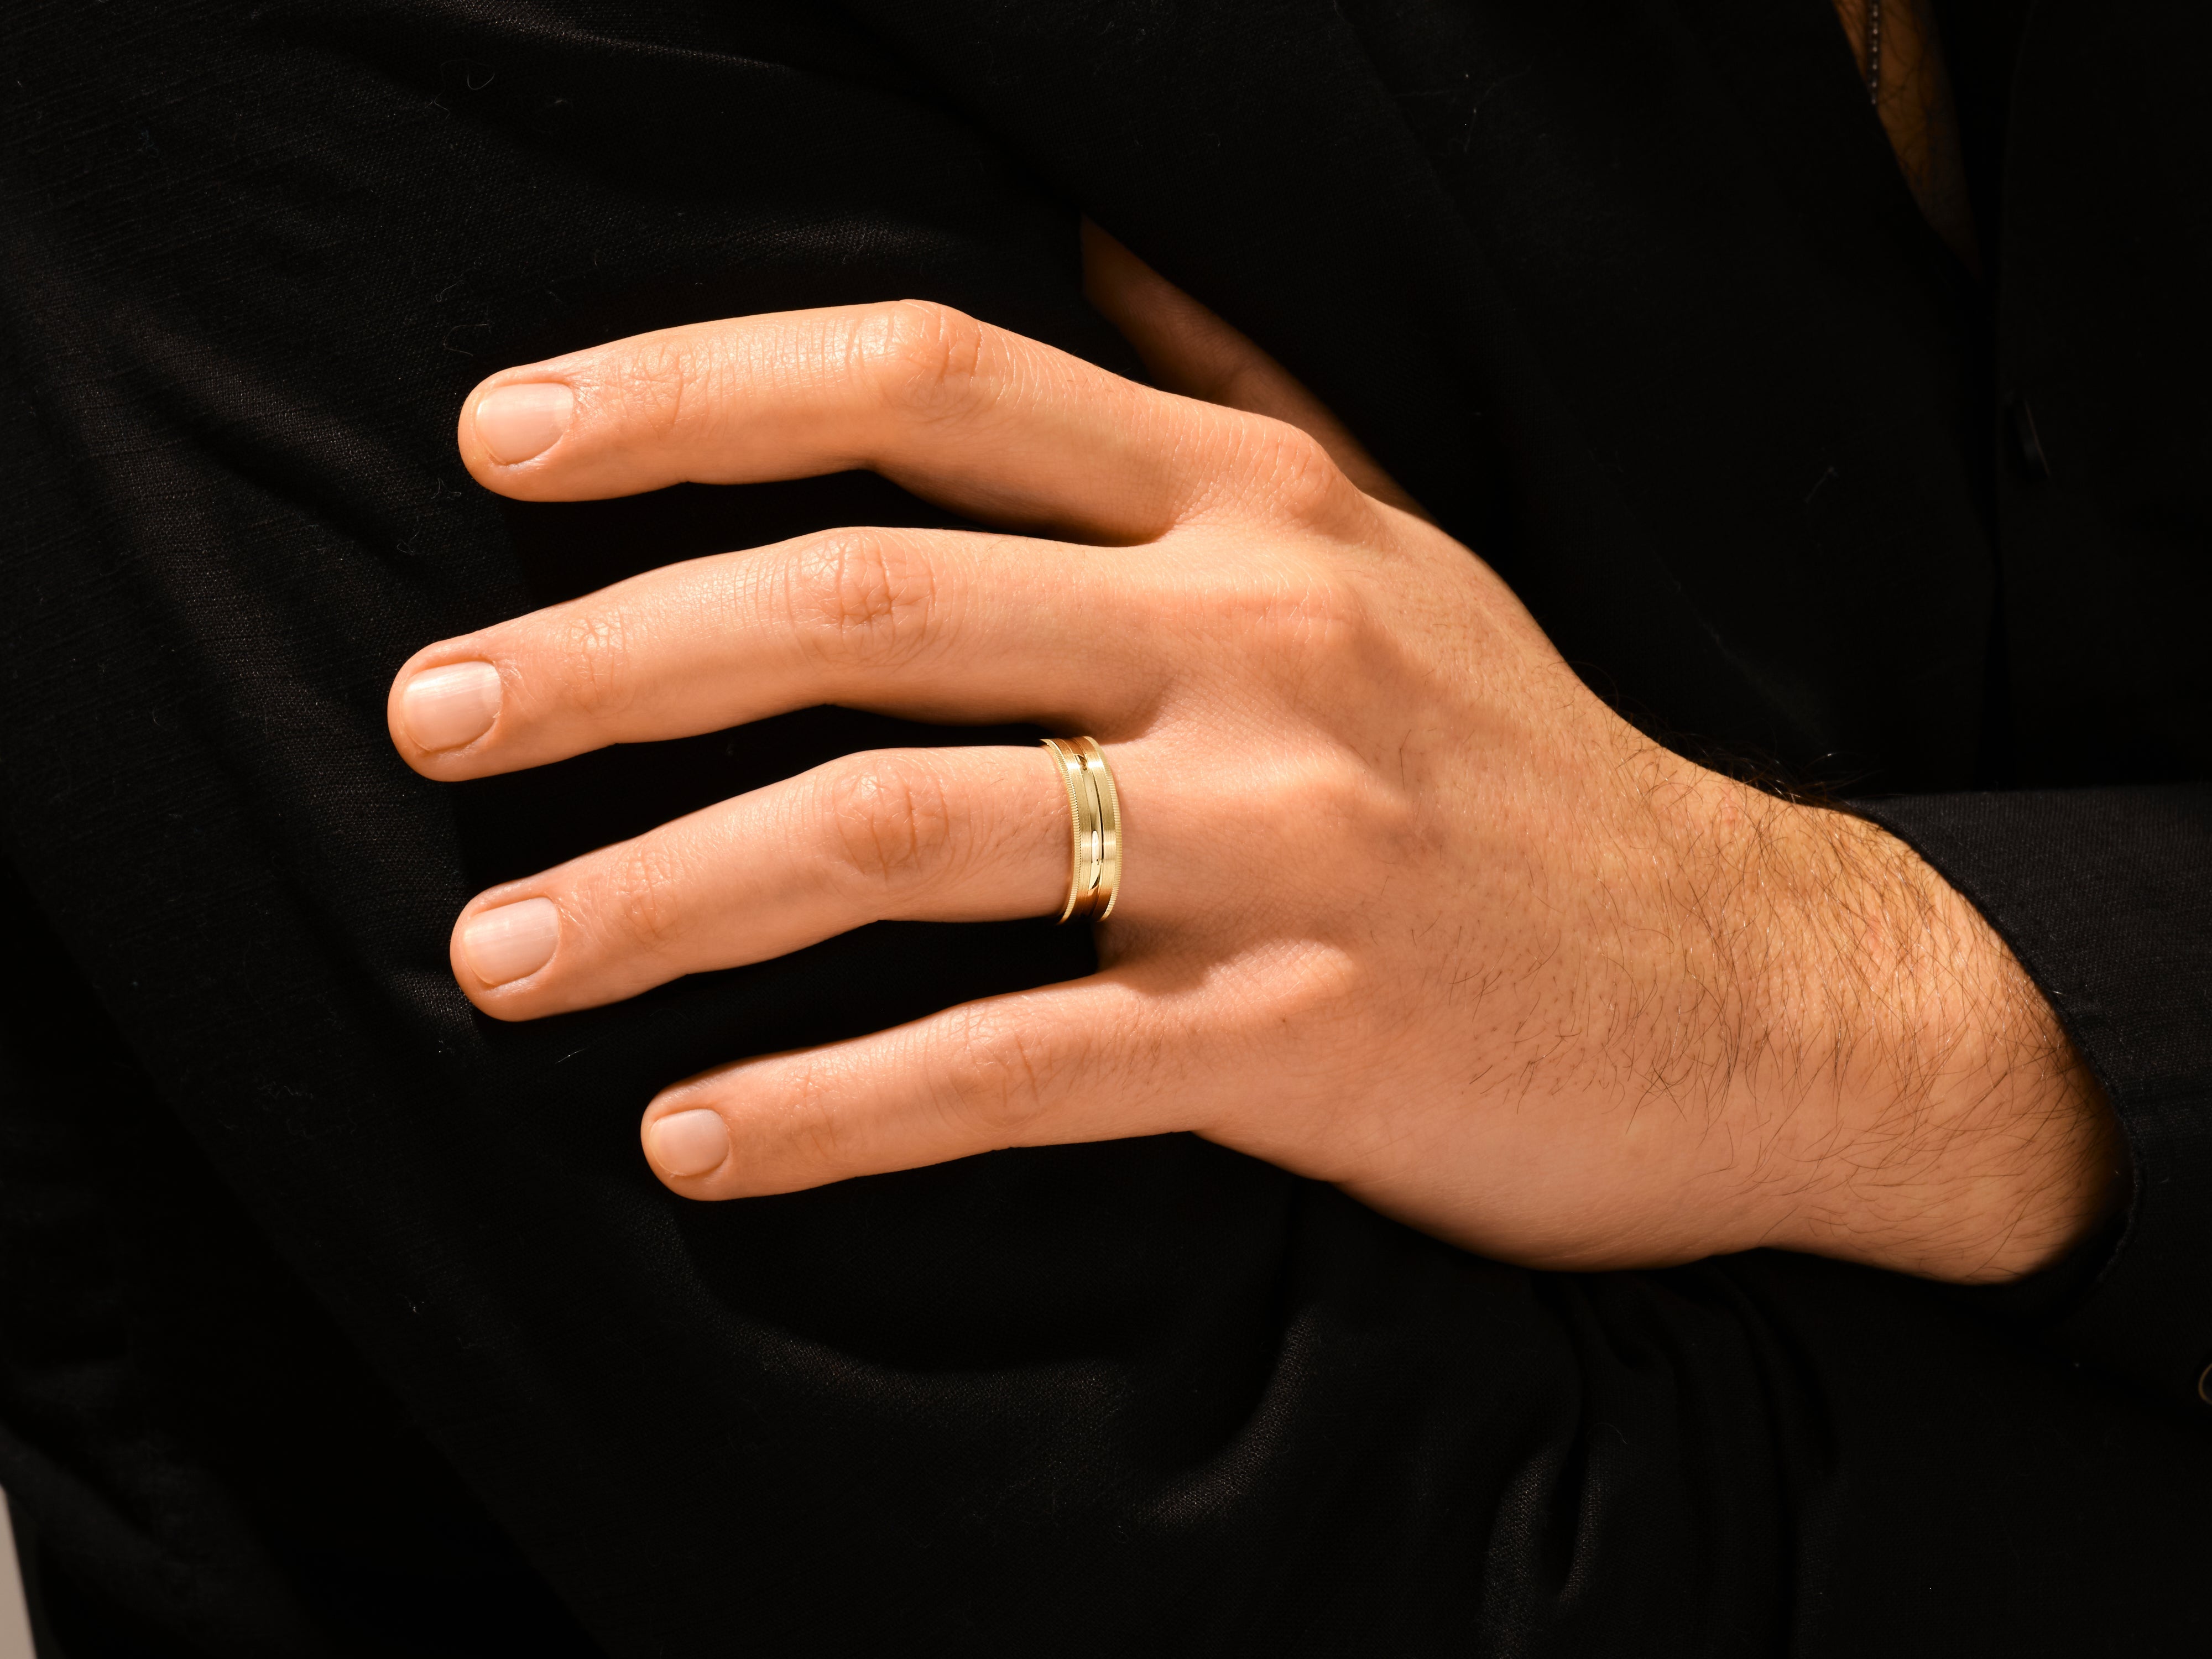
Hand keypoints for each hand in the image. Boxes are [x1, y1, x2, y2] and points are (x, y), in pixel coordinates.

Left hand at [388, 233, 2117, 1281]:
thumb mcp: (1395, 534)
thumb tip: (1090, 248)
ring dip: (669, 895)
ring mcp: (1289, 841)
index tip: (502, 449)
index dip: (691, 396)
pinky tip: (694, 1139)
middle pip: (865, 606)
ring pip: (905, 836)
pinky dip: (836, 1109)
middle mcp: (1262, 637)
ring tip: (498, 954)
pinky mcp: (1309, 1042)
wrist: (1762, 984)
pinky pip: (1016, 1068)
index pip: (925, 382)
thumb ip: (1229, 384)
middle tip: (431, 722)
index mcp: (1260, 499)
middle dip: (611, 658)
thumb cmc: (1529, 761)